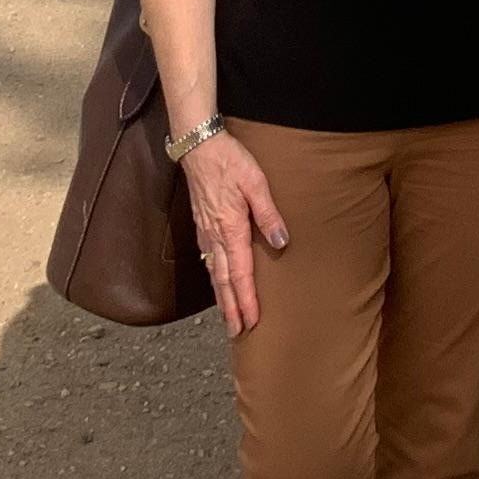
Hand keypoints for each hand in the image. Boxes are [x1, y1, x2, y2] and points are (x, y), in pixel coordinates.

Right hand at [180, 128, 288, 332]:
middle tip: (237, 332)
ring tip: (228, 317)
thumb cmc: (229, 160)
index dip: (247, 299)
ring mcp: (205, 231)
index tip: (251, 321)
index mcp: (231, 228)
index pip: (240, 273)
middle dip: (231, 308)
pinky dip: (213, 278)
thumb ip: (268, 213)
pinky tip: (217, 283)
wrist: (198, 145)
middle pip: (224, 281)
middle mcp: (215, 236)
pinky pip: (207, 259)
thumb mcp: (256, 182)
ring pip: (214, 273)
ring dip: (222, 297)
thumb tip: (281, 241)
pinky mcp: (201, 224)